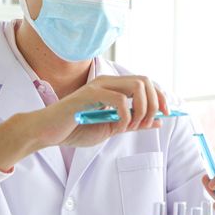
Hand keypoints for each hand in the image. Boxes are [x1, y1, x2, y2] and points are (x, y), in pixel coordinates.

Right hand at [34, 75, 168, 147]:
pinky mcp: (89, 94)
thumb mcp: (111, 128)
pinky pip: (119, 100)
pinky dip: (125, 115)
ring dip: (141, 109)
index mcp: (114, 87)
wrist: (49, 133)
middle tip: (147, 123)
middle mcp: (108, 81)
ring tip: (132, 126)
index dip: (160, 96)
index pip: (146, 82)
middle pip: (145, 81)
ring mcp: (99, 85)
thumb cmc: (76, 129)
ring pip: (137, 86)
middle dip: (154, 103)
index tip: (166, 113)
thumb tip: (157, 122)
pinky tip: (118, 126)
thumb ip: (133, 123)